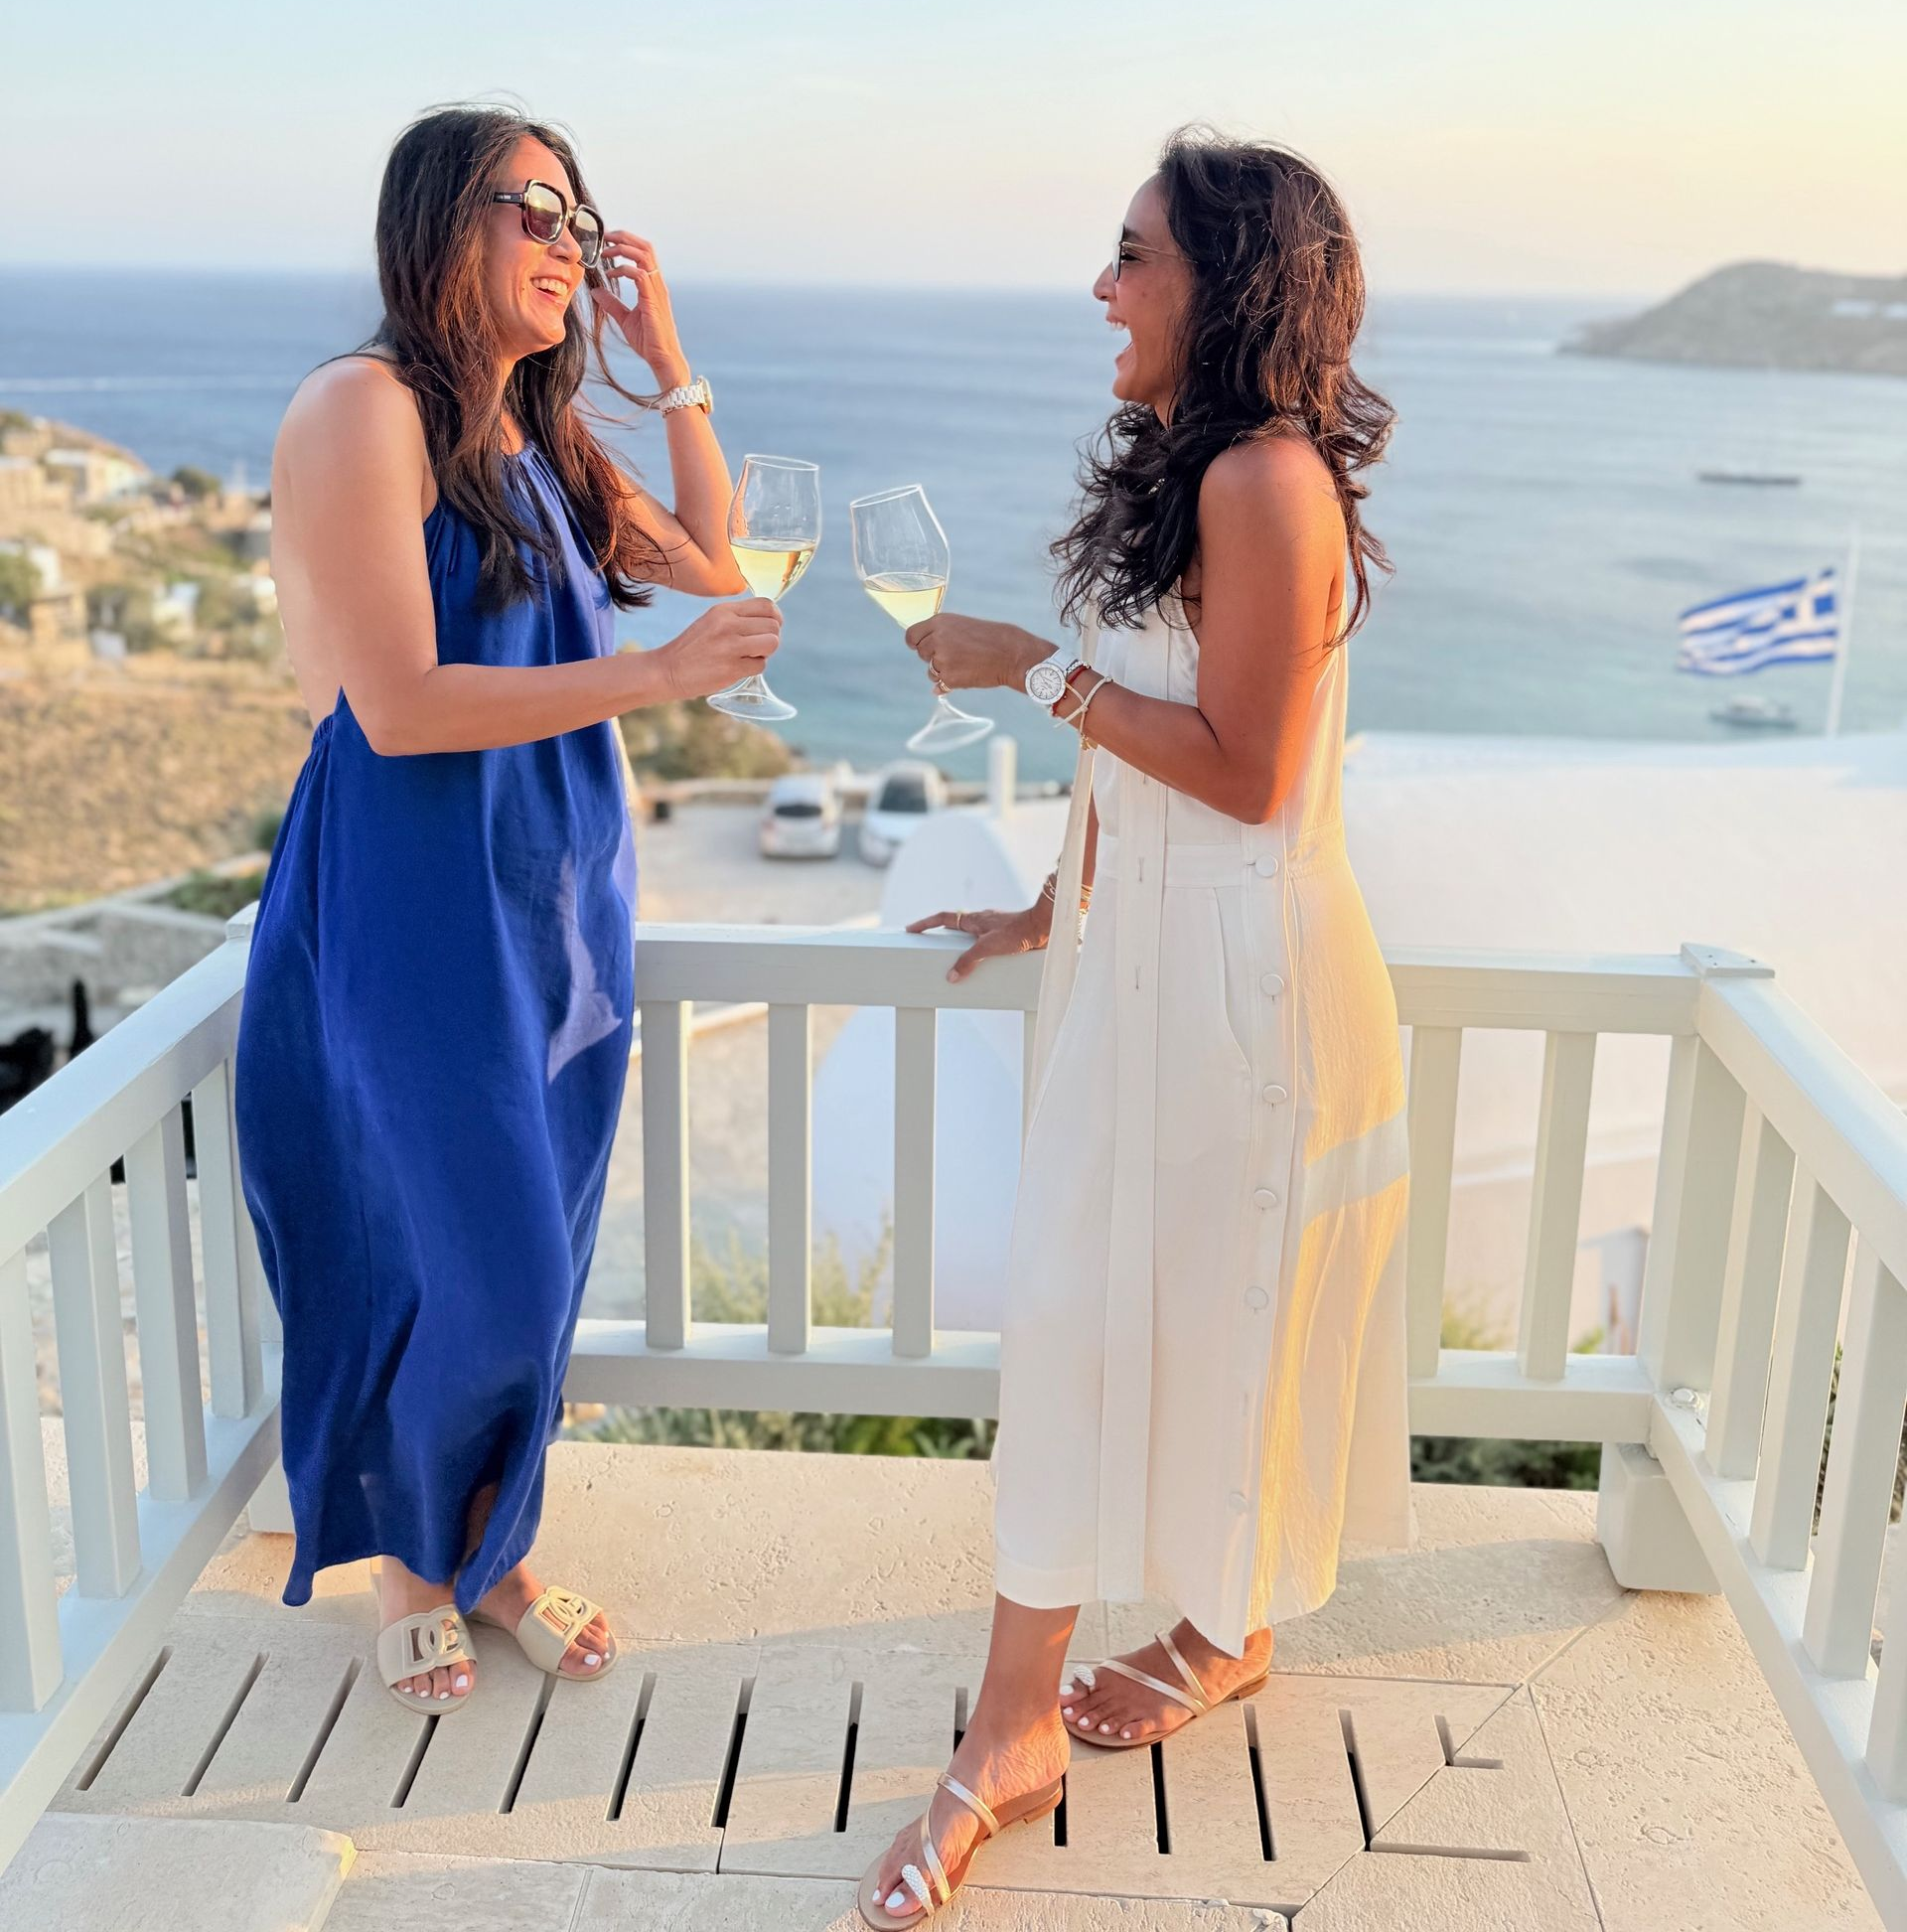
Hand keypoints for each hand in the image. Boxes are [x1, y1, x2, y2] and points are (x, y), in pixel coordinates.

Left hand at [588, 231, 690, 387]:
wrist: (663, 358)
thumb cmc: (649, 341)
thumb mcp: (625, 319)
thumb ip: (612, 303)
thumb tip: (596, 290)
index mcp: (652, 285)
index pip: (643, 252)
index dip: (626, 242)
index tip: (606, 244)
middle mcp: (657, 283)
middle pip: (645, 246)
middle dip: (624, 237)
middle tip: (604, 237)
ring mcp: (657, 290)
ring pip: (644, 255)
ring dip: (623, 248)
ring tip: (605, 251)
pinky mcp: (652, 300)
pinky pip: (639, 274)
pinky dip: (623, 269)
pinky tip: (611, 274)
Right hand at [657, 599, 780, 700]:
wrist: (668, 670)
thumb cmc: (693, 647)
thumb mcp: (712, 621)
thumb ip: (738, 618)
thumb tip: (771, 622)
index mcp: (724, 610)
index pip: (767, 605)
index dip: (775, 618)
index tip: (769, 628)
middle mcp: (728, 624)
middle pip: (773, 626)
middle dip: (769, 638)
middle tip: (755, 647)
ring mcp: (731, 646)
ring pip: (772, 644)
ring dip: (765, 653)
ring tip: (749, 656)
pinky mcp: (732, 668)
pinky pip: (761, 666)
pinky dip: (753, 668)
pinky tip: (737, 668)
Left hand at [903, 613, 1047, 691]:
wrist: (1011, 653)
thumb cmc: (991, 638)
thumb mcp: (963, 626)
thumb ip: (942, 635)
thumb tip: (920, 649)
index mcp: (940, 622)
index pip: (912, 635)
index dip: (915, 643)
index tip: (918, 647)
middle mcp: (937, 639)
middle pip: (921, 654)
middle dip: (933, 657)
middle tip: (957, 656)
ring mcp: (942, 659)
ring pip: (930, 671)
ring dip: (943, 672)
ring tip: (965, 665)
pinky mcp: (948, 677)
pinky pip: (940, 685)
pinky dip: (949, 684)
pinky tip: (965, 676)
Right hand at [906, 902, 1052, 982]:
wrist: (1044, 927)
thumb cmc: (1018, 932)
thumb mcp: (988, 948)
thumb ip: (968, 961)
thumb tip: (951, 976)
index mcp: (974, 920)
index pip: (943, 918)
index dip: (926, 923)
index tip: (912, 929)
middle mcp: (982, 922)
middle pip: (954, 925)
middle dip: (940, 933)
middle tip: (928, 943)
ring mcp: (993, 929)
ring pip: (970, 935)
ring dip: (960, 944)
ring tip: (953, 961)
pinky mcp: (1005, 937)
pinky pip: (984, 944)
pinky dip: (976, 952)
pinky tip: (981, 965)